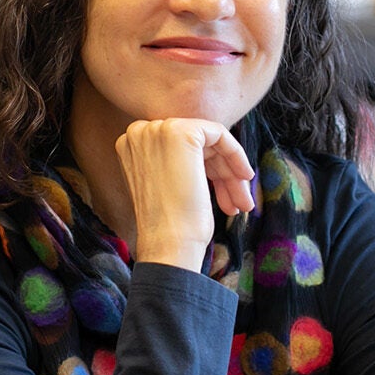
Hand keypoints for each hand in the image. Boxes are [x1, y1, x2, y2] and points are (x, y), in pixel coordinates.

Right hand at [114, 118, 255, 270]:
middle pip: (194, 145)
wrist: (168, 243)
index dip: (204, 168)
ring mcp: (158, 130)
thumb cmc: (170, 225)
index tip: (221, 191)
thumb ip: (177, 162)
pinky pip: (218, 133)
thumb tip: (211, 154)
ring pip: (209, 141)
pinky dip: (235, 153)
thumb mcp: (167, 184)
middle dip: (221, 173)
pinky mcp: (181, 133)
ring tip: (243, 202)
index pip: (176, 148)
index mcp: (130, 145)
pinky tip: (244, 178)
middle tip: (239, 201)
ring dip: (230, 172)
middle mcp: (139, 132)